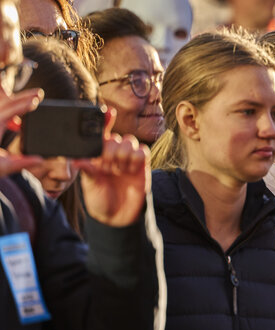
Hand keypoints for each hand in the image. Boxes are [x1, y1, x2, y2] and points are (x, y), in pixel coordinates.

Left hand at [0, 88, 43, 176]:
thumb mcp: (3, 167)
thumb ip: (22, 162)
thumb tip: (40, 159)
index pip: (8, 112)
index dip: (22, 106)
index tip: (35, 101)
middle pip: (6, 103)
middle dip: (23, 97)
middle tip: (39, 93)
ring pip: (1, 105)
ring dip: (16, 100)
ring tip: (32, 97)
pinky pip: (0, 112)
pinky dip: (9, 109)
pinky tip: (17, 120)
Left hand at [76, 109, 149, 226]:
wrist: (118, 218)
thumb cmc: (100, 201)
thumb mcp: (89, 185)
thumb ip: (87, 169)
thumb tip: (77, 158)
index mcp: (98, 156)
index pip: (102, 134)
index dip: (105, 121)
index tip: (107, 111)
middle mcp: (114, 155)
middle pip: (116, 137)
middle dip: (111, 150)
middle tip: (107, 166)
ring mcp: (129, 160)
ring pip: (130, 141)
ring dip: (123, 154)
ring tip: (118, 170)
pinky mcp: (142, 166)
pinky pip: (143, 151)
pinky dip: (136, 157)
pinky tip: (130, 169)